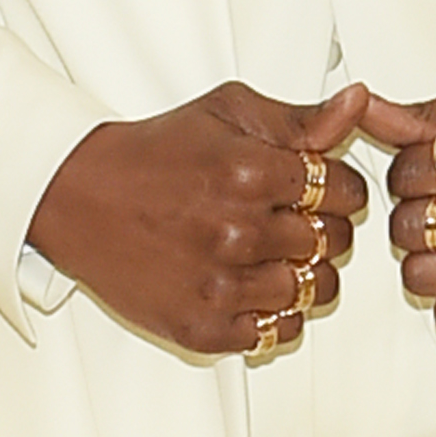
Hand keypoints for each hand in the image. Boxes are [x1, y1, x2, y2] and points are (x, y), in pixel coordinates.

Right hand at [30, 83, 368, 358]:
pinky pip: (278, 332)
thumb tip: (357, 104)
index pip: (347, 192)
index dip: (337, 189)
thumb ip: (300, 119)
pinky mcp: (203, 327)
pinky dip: (277, 313)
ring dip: (304, 272)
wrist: (78, 197)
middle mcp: (237, 231)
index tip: (314, 189)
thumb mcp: (227, 112)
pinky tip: (255, 287)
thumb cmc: (153, 154)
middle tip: (290, 219)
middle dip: (323, 228)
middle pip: (336, 242)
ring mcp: (220, 285)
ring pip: (315, 290)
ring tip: (272, 253)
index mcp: (250, 172)